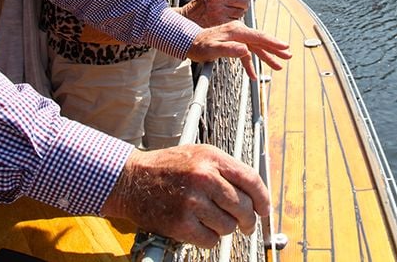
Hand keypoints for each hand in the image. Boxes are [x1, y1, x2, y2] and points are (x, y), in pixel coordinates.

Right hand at [101, 144, 268, 248]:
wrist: (131, 180)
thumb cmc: (166, 167)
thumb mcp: (199, 155)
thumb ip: (225, 170)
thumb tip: (254, 193)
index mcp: (212, 158)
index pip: (251, 180)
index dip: (263, 199)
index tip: (264, 209)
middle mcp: (204, 178)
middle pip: (243, 207)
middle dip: (248, 220)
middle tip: (245, 225)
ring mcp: (192, 201)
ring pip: (228, 226)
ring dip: (224, 228)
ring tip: (211, 220)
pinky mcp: (181, 223)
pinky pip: (210, 240)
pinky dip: (208, 239)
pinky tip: (199, 228)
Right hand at [180, 0, 256, 26]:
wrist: (189, 18)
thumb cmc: (204, 5)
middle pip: (244, 0)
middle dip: (245, 2)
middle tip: (240, 4)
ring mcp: (218, 11)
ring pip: (242, 11)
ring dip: (240, 12)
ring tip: (230, 11)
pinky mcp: (220, 22)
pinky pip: (237, 20)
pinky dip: (235, 20)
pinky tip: (227, 18)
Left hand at [188, 21, 289, 79]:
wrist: (188, 42)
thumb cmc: (198, 45)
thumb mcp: (211, 49)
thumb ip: (228, 50)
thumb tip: (245, 51)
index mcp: (236, 31)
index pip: (258, 37)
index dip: (272, 43)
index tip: (285, 47)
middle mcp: (238, 32)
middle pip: (260, 41)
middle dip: (274, 49)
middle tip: (288, 55)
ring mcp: (236, 38)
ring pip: (255, 48)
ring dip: (266, 57)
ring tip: (279, 66)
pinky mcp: (232, 44)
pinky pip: (245, 54)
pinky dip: (250, 64)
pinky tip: (253, 76)